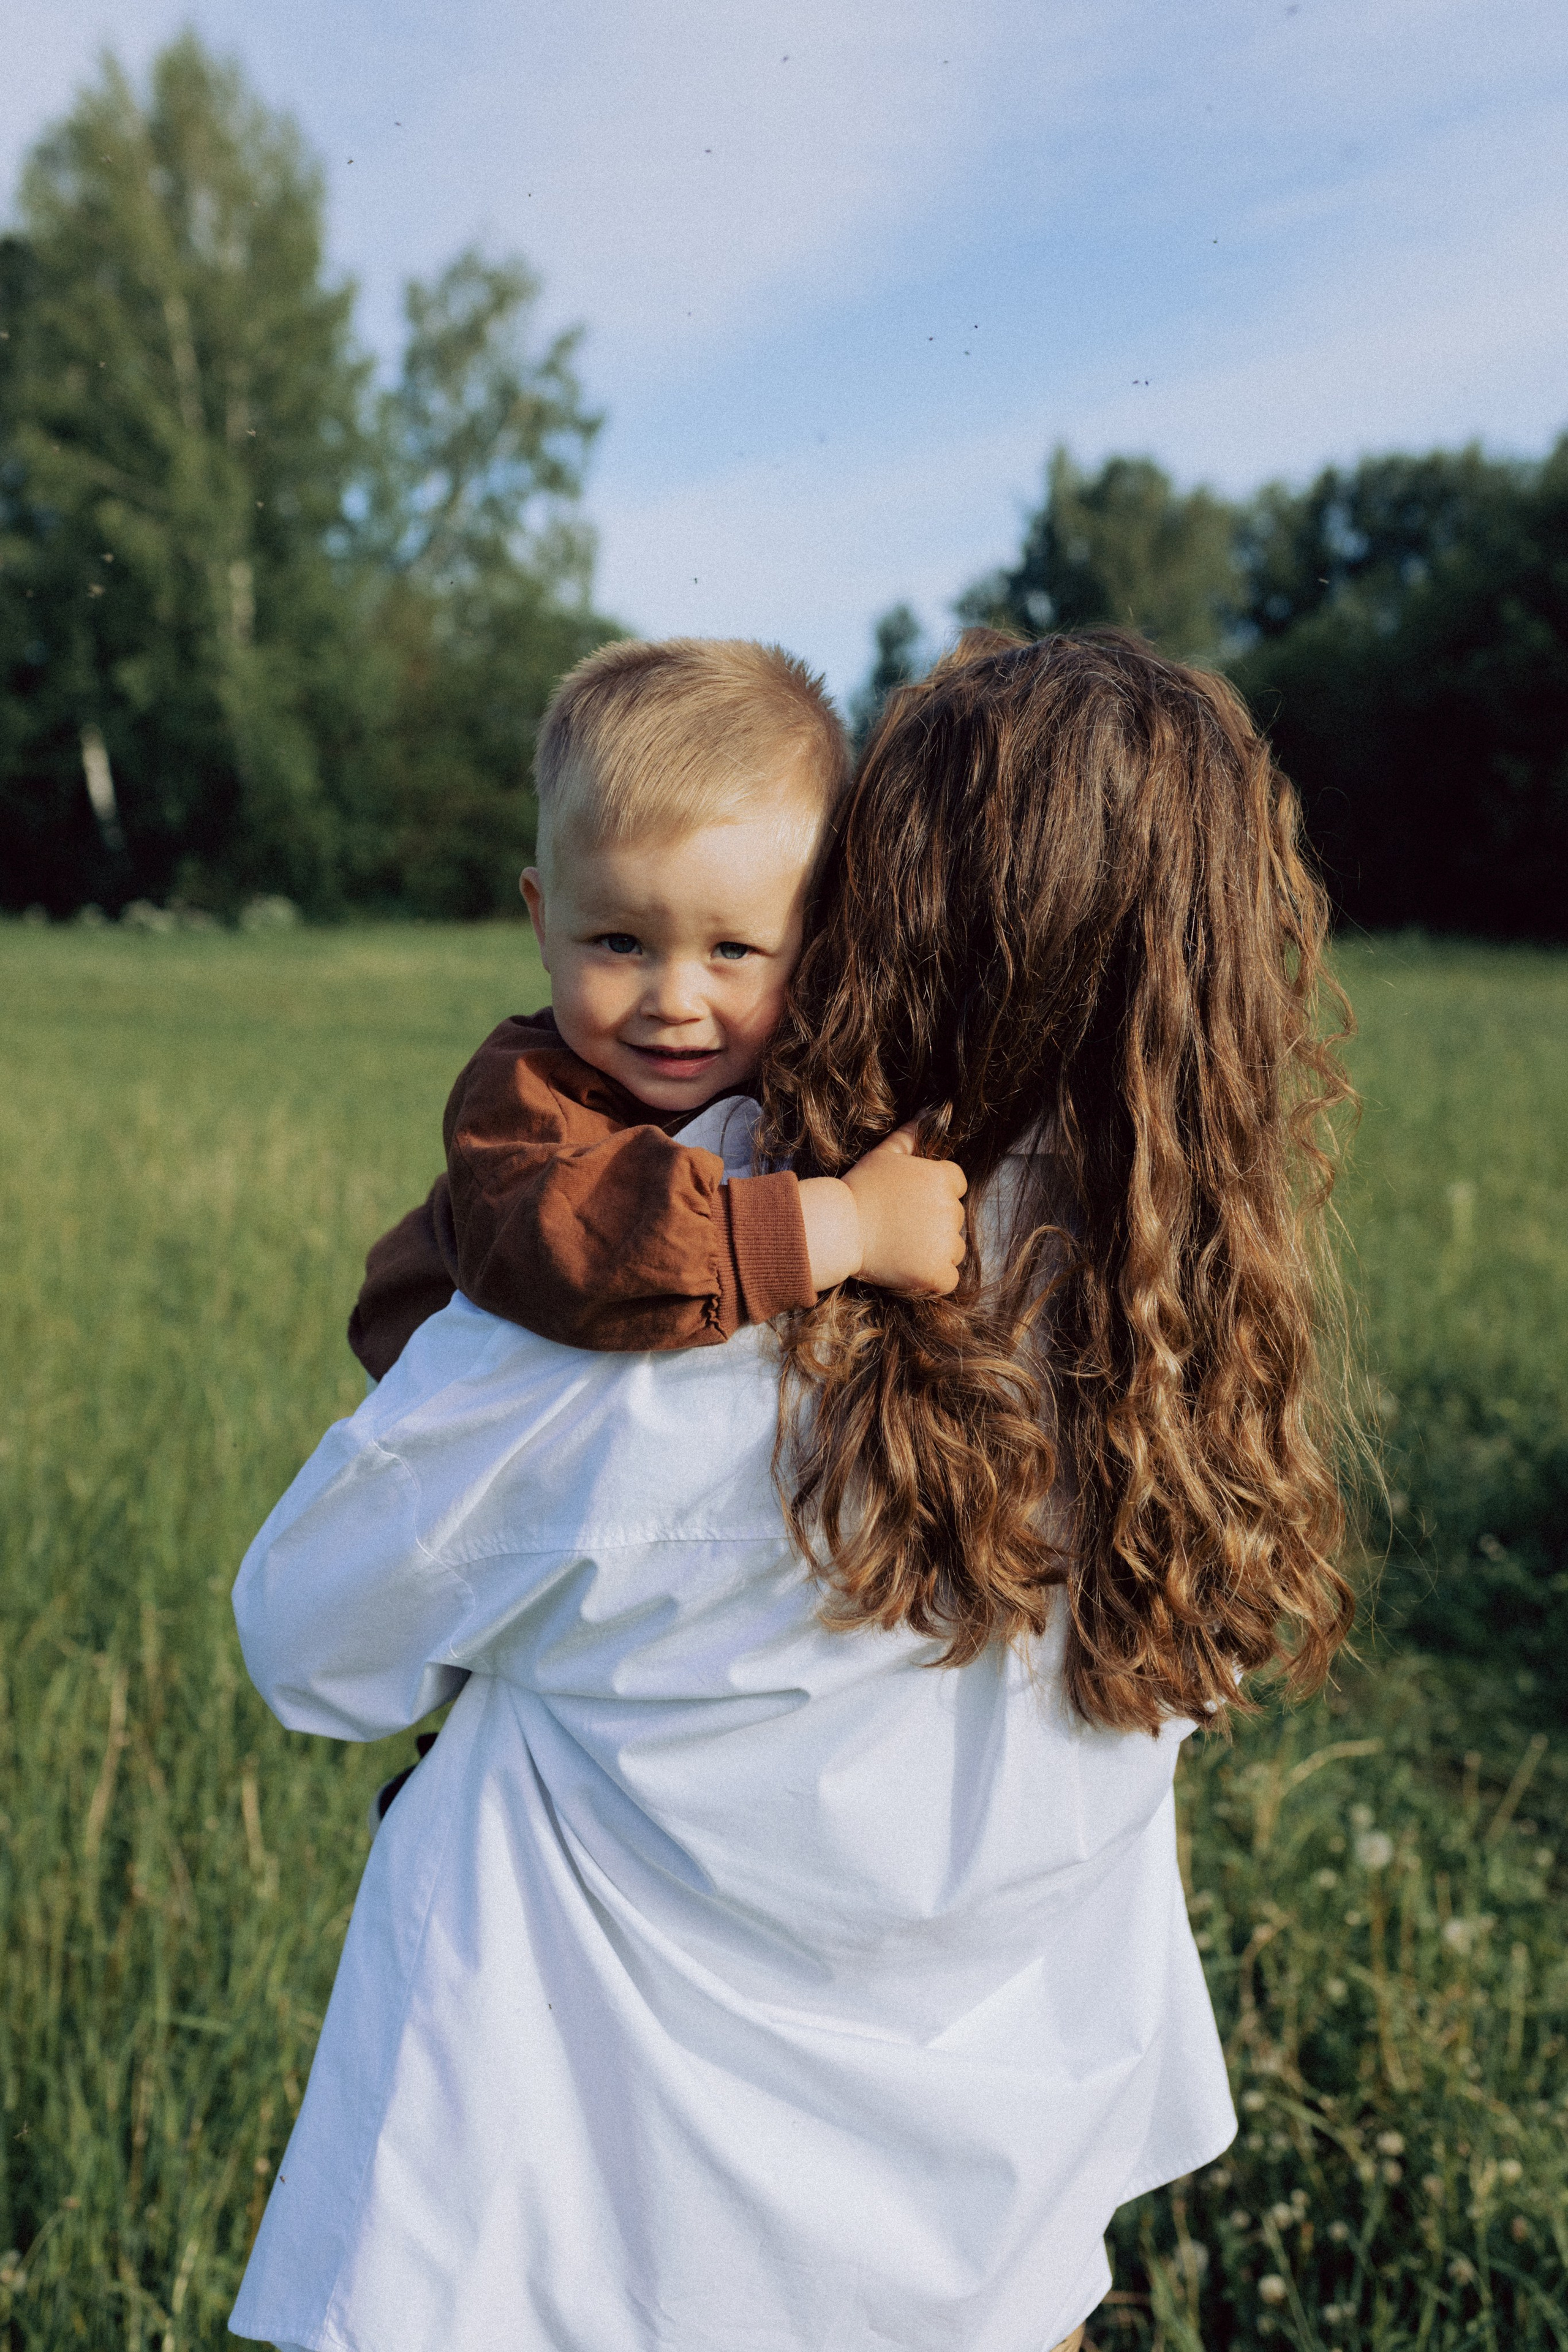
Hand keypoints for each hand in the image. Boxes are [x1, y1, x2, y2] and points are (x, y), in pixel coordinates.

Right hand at [797, 1124, 967, 1296]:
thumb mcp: (884, 1155)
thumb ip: (910, 1136)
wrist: (839, 1229)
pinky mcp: (936, 1273)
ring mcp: (944, 1243)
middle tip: (901, 1227)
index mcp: (941, 1179)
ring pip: (954, 1249)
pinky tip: (910, 1270)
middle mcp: (949, 1209)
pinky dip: (933, 1279)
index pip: (957, 1185)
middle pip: (955, 1218)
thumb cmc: (859, 1190)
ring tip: (902, 1248)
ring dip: (935, 1252)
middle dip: (934, 1224)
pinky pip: (949, 1279)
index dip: (935, 1194)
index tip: (911, 1203)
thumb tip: (928, 1112)